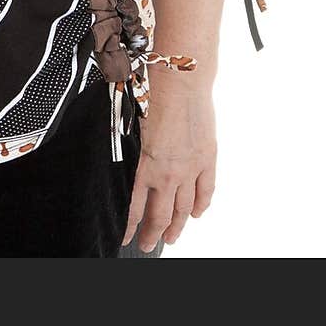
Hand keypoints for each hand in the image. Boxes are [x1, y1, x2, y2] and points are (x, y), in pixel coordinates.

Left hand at [123, 69, 216, 252]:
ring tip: (171, 238)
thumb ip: (126, 148)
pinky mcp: (207, 159)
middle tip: (148, 245)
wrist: (181, 80)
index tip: (126, 237)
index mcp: (144, 165)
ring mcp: (190, 168)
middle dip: (152, 234)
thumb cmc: (150, 93)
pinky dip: (202, 205)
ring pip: (184, 209)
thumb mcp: (126, 123)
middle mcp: (167, 173)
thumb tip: (118, 160)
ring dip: (177, 227)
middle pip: (160, 215)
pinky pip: (205, 190)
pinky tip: (197, 214)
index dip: (130, 227)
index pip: (134, 208)